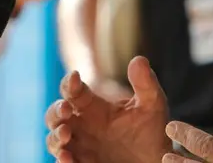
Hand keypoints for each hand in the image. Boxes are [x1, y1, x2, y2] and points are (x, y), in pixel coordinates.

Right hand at [46, 56, 171, 162]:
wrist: (157, 159)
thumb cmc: (151, 128)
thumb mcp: (152, 104)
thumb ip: (145, 83)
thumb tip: (138, 59)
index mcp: (93, 106)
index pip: (73, 91)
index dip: (70, 83)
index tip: (75, 77)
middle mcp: (81, 126)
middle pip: (55, 114)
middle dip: (56, 110)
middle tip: (65, 109)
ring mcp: (80, 147)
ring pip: (54, 139)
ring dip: (55, 137)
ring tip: (65, 135)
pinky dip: (62, 161)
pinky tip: (67, 159)